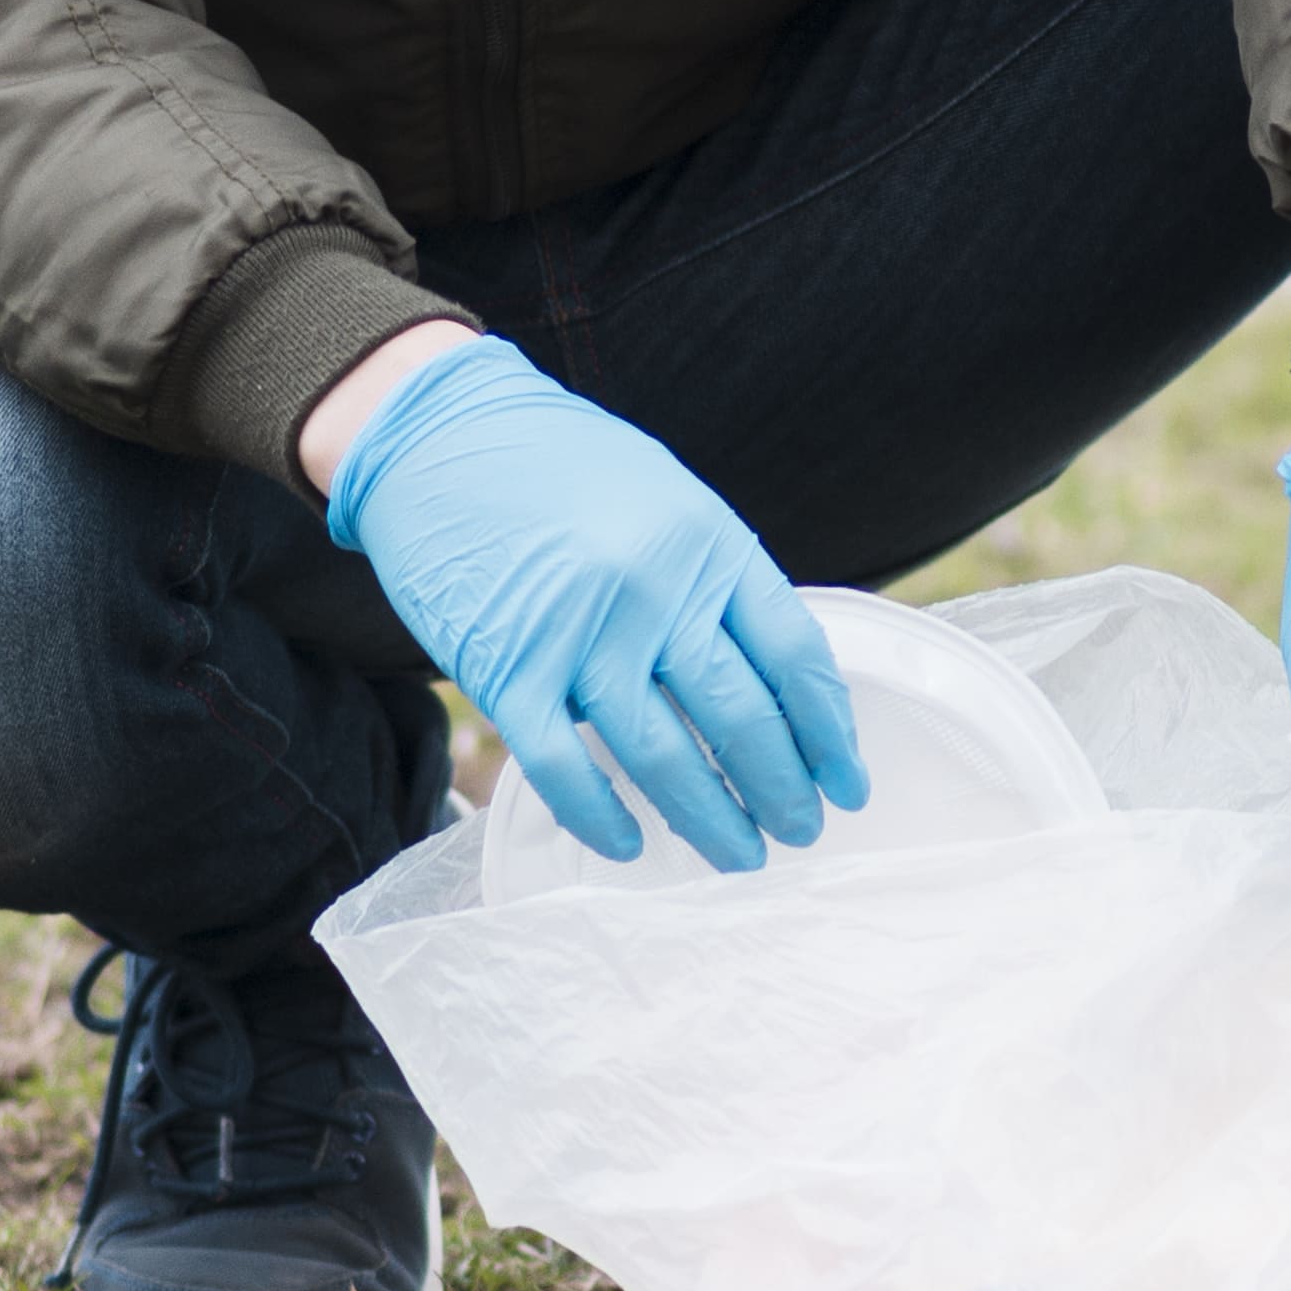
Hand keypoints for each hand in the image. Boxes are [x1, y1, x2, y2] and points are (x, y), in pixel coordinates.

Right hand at [319, 336, 868, 872]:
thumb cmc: (563, 468)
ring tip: (740, 855)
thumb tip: (769, 675)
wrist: (442, 434)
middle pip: (742, 717)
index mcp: (710, 546)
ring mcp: (581, 635)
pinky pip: (563, 769)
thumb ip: (716, 581)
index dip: (829, 731)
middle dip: (782, 789)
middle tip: (802, 831)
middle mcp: (657, 593)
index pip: (796, 655)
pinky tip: (629, 847)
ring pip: (663, 756)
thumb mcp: (669, 499)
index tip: (849, 781)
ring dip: (709, 818)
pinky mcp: (507, 670)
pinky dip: (600, 818)